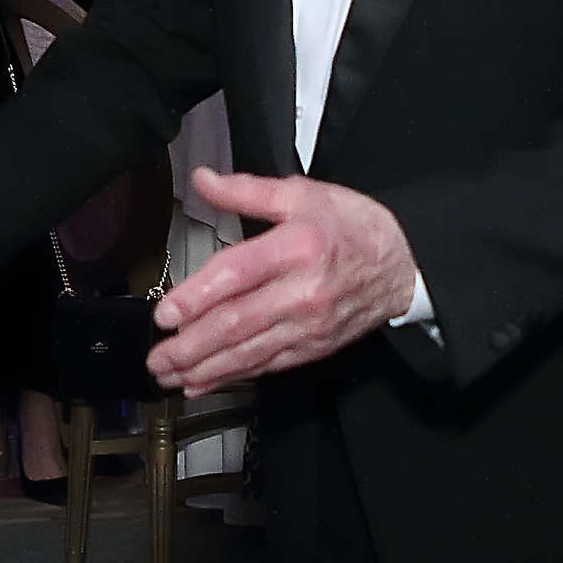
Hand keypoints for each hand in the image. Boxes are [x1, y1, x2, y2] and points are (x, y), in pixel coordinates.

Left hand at [148, 169, 418, 396]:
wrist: (406, 263)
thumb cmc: (352, 225)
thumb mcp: (303, 194)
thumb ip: (248, 190)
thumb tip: (202, 180)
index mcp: (297, 246)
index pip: (238, 275)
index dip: (196, 296)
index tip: (164, 314)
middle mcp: (303, 291)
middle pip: (238, 323)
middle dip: (191, 346)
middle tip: (155, 358)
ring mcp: (310, 325)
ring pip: (250, 352)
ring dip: (205, 368)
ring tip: (170, 376)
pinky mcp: (316, 346)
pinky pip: (269, 366)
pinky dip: (234, 377)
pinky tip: (205, 383)